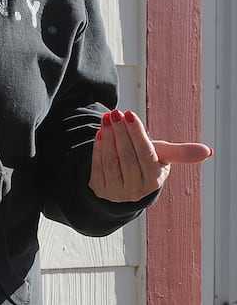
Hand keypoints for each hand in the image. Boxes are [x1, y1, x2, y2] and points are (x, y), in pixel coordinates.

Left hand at [90, 109, 213, 202]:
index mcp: (154, 180)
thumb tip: (208, 151)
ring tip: (107, 119)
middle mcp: (136, 189)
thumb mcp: (163, 156)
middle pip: (127, 156)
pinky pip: (97, 166)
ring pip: (111, 160)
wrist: (126, 181)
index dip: (136, 133)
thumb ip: (182, 152)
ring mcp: (117, 191)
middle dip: (120, 132)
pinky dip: (98, 148)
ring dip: (108, 137)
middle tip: (115, 112)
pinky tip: (100, 133)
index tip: (129, 114)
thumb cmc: (147, 162)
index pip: (146, 153)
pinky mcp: (100, 189)